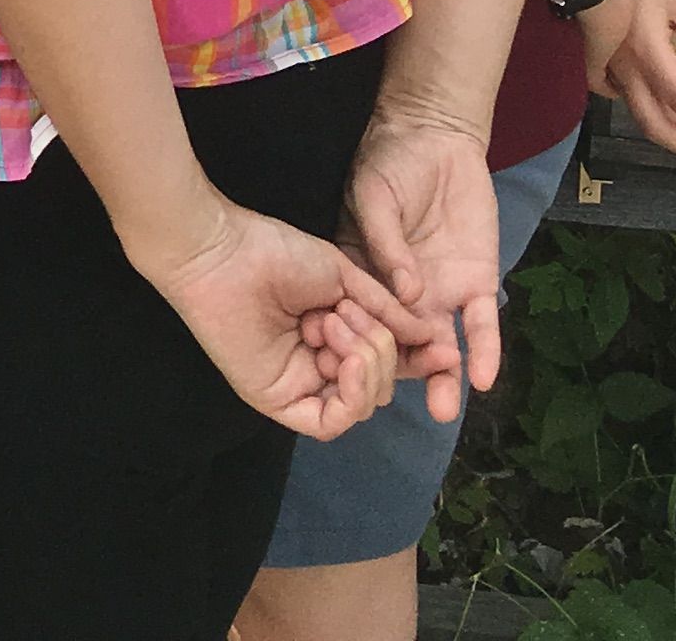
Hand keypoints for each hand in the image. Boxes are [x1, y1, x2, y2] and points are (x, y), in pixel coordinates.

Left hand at [132, 196, 411, 440]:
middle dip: (381, 349)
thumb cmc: (276, 252)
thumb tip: (431, 338)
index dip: (420, 360)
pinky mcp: (279, 402)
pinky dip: (351, 396)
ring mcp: (300, 386)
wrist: (226, 251)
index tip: (450, 351)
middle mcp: (319, 365)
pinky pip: (330, 423)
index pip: (388, 362)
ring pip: (361, 404)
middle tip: (347, 312)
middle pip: (380, 385)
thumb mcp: (347, 279)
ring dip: (365, 362)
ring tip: (334, 321)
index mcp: (334, 336)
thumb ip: (388, 312)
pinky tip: (344, 363)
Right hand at [342, 109, 504, 420]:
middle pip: (400, 345)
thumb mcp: (372, 196)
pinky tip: (483, 377)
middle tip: (395, 407)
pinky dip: (484, 351)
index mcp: (364, 276)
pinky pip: (481, 325)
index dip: (359, 347)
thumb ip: (385, 243)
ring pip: (440, 346)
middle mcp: (402, 295)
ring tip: (441, 409)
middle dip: (401, 378)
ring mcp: (439, 293)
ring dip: (442, 378)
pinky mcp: (477, 284)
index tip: (354, 373)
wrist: (436, 138)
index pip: (362, 320)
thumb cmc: (389, 164)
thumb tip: (403, 292)